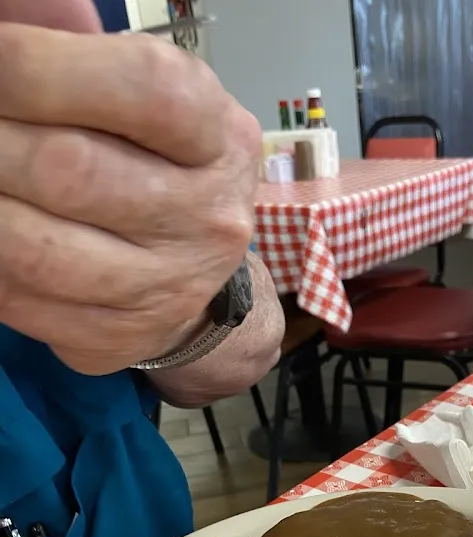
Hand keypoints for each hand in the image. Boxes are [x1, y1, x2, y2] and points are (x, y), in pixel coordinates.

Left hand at [0, 1, 261, 374]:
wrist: (198, 277)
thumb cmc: (158, 165)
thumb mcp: (140, 95)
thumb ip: (76, 46)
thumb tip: (8, 12)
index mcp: (220, 139)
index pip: (144, 92)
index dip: (39, 69)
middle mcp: (208, 218)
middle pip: (73, 171)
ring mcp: (169, 288)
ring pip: (38, 251)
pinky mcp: (124, 336)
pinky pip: (24, 303)